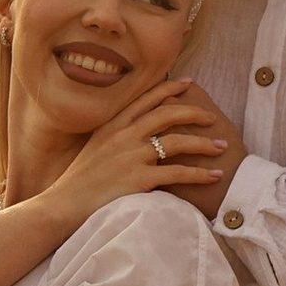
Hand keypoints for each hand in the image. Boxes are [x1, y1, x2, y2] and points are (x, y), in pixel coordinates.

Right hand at [42, 78, 239, 225]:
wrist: (64, 204)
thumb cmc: (79, 179)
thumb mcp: (94, 146)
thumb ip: (113, 134)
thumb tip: (132, 128)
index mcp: (113, 124)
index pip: (146, 98)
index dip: (170, 87)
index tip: (189, 82)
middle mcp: (124, 135)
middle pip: (167, 114)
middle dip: (194, 112)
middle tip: (212, 117)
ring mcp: (132, 156)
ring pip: (177, 141)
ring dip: (204, 143)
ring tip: (221, 147)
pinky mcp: (139, 178)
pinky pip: (178, 173)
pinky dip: (200, 174)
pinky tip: (215, 176)